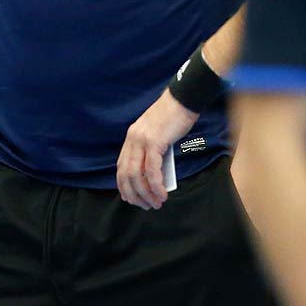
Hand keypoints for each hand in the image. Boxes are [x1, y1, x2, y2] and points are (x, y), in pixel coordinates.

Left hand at [115, 88, 198, 209]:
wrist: (183, 99)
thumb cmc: (175, 117)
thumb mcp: (159, 136)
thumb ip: (154, 153)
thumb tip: (157, 177)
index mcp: (131, 137)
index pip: (121, 167)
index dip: (124, 186)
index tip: (132, 199)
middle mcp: (132, 139)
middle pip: (126, 175)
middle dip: (135, 194)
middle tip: (146, 206)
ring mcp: (141, 140)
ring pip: (137, 175)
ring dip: (146, 193)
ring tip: (156, 203)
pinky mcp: (154, 142)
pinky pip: (151, 170)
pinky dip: (156, 186)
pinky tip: (162, 194)